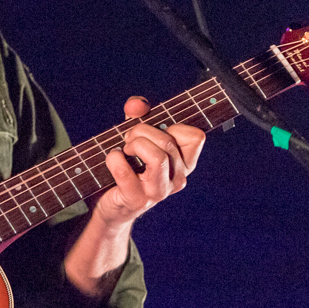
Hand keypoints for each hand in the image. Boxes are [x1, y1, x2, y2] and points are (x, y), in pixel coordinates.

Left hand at [90, 95, 204, 228]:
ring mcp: (159, 192)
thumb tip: (137, 105)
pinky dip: (114, 158)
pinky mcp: (137, 200)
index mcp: (185, 164)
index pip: (196, 137)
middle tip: (128, 138)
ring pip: (157, 157)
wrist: (112, 203)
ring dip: (134, 145)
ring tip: (125, 150)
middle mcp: (178, 179)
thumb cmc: (129, 165)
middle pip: (168, 141)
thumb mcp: (136, 134)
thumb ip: (139, 113)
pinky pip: (125, 171)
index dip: (172, 126)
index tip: (155, 132)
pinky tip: (113, 158)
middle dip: (141, 131)